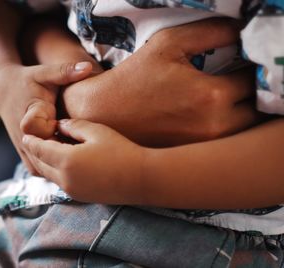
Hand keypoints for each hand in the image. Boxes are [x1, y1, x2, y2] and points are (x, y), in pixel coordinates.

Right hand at [0, 62, 92, 173]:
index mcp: (30, 122)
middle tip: (91, 152)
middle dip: (73, 156)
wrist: (4, 90)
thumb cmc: (27, 80)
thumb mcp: (45, 73)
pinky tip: (72, 160)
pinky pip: (44, 171)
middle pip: (54, 159)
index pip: (55, 141)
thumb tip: (87, 67)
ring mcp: (24, 152)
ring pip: (48, 169)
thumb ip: (65, 71)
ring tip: (83, 157)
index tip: (85, 134)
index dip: (72, 139)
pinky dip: (57, 168)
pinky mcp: (26, 158)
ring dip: (64, 164)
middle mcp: (25, 141)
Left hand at [22, 119, 144, 203]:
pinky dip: (55, 171)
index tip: (25, 134)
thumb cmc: (121, 151)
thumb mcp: (97, 131)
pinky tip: (62, 162)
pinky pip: (60, 182)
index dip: (31, 141)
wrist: (141, 179)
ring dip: (44, 162)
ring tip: (47, 149)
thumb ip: (74, 126)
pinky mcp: (80, 196)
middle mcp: (65, 179)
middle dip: (35, 152)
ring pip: (49, 175)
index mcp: (66, 161)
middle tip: (33, 140)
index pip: (39, 149)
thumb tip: (60, 125)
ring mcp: (72, 190)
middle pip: (40, 164)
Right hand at [60, 18, 260, 146]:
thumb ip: (212, 32)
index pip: (253, 79)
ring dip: (240, 113)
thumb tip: (240, 31)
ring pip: (243, 129)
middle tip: (231, 83)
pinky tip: (203, 118)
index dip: (247, 68)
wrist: (102, 114)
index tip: (235, 65)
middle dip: (248, 93)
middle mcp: (213, 127)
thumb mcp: (168, 44)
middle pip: (256, 109)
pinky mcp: (192, 157)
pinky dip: (222, 129)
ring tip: (219, 101)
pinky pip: (222, 143)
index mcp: (210, 96)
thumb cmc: (132, 79)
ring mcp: (203, 148)